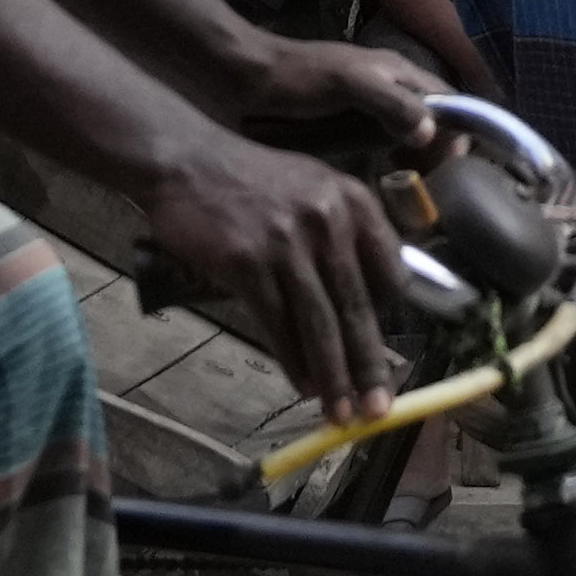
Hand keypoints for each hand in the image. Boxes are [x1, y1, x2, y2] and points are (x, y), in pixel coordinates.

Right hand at [128, 125, 402, 422]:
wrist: (185, 162)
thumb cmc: (250, 180)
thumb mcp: (313, 188)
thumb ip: (343, 233)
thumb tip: (364, 300)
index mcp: (354, 200)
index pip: (390, 273)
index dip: (388, 320)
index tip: (382, 351)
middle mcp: (328, 220)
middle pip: (357, 307)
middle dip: (369, 366)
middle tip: (379, 410)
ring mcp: (287, 242)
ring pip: (320, 323)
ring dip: (333, 376)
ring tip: (341, 413)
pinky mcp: (248, 262)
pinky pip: (277, 323)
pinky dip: (292, 360)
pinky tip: (301, 384)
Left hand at [230, 26, 447, 171]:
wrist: (237, 81)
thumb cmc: (294, 76)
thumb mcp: (347, 82)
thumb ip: (391, 103)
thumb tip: (430, 133)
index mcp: (395, 72)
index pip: (446, 99)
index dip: (457, 129)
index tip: (455, 167)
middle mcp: (386, 93)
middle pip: (429, 124)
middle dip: (437, 154)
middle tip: (432, 189)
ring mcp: (363, 116)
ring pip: (403, 142)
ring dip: (411, 166)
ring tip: (410, 197)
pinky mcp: (340, 136)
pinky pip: (376, 155)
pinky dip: (384, 172)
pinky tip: (378, 191)